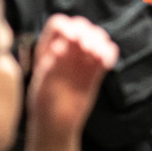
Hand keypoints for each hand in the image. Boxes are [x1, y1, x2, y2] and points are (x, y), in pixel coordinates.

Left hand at [27, 15, 118, 137]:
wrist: (57, 125)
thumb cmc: (43, 106)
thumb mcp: (41, 86)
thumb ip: (50, 67)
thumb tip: (59, 48)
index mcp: (48, 49)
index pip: (58, 25)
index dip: (67, 26)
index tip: (72, 37)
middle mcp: (66, 49)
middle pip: (80, 27)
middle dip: (86, 32)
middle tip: (87, 48)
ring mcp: (82, 58)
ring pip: (96, 37)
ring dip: (99, 41)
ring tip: (97, 56)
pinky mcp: (96, 70)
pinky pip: (107, 54)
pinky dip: (109, 53)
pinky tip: (106, 62)